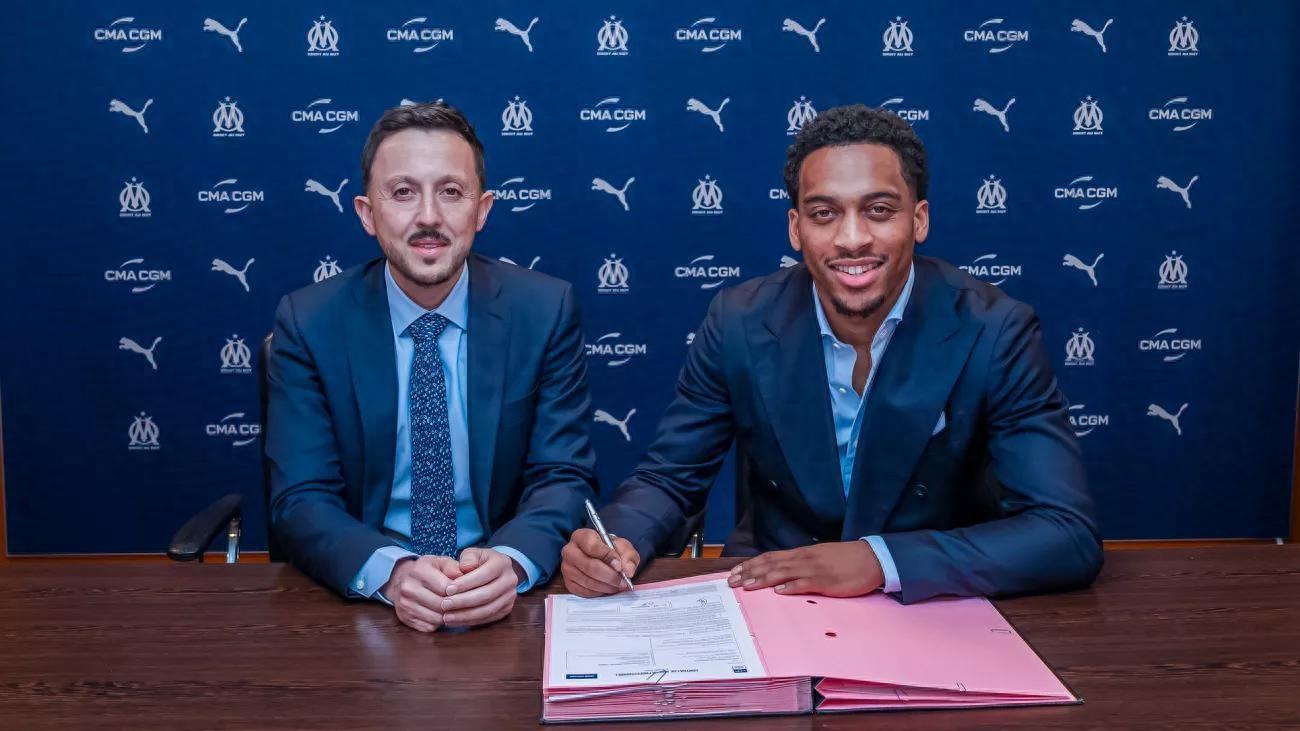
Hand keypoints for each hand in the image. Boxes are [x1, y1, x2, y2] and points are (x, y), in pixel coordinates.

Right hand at [381, 555, 464, 632]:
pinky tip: (443, 615)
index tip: (467, 592)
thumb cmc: (428, 570)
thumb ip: (454, 567)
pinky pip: (428, 627)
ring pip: (435, 618)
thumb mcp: (441, 562)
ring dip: (448, 616)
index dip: (459, 592)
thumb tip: (465, 575)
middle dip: (455, 606)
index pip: (446, 588)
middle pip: (440, 605)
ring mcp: (405, 605)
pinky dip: (439, 624)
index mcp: (418, 571)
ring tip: (454, 610)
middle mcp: (408, 588)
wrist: (401, 579)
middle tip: (464, 604)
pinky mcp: (405, 618)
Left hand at [438, 547, 518, 627]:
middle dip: (463, 601)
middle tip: (444, 604)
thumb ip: (467, 558)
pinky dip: (470, 621)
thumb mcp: (473, 554)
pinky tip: (455, 620)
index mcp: (503, 563)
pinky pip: (488, 618)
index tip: (447, 590)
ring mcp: (510, 596)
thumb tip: (464, 568)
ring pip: (488, 610)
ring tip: (447, 616)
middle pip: (487, 595)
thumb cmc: (479, 562)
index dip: (466, 583)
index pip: (485, 574)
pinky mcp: (506, 609)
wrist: (495, 572)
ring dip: (465, 615)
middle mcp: (510, 580)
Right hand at [560, 528, 639, 596]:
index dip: (608, 557)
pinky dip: (599, 592)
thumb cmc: (610, 550)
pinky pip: (584, 592)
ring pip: (588, 581)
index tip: (620, 566)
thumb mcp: (622, 547)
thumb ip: (628, 556)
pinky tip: (607, 588)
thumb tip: (628, 571)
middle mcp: (570, 551)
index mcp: (581, 536)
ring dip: (606, 586)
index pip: (592, 546)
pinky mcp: (568, 583)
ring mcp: (567, 568)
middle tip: (623, 581)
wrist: (600, 558)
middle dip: (610, 576)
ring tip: (618, 585)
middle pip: (589, 566)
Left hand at [727, 541, 883, 596]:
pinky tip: (779, 592)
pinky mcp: (826, 582)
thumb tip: (782, 574)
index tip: (735, 571)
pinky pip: (806, 584)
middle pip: (771, 565)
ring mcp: (814, 570)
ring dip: (764, 580)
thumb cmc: (845, 559)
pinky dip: (791, 587)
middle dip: (750, 573)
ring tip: (747, 586)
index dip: (751, 564)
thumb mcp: (819, 558)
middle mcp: (803, 559)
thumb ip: (801, 564)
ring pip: (783, 573)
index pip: (770, 557)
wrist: (871, 558)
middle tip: (731, 582)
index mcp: (801, 554)